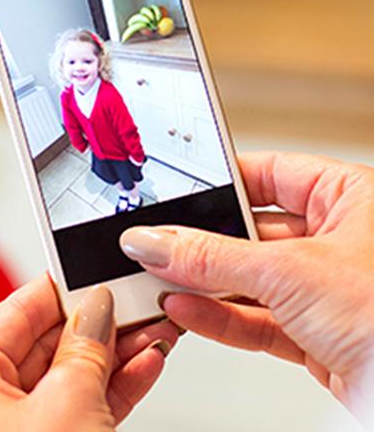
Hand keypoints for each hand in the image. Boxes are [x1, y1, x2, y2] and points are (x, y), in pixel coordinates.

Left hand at [0, 274, 179, 430]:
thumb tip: (98, 309)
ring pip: (68, 375)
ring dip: (116, 353)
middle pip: (44, 343)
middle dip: (98, 322)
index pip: (12, 314)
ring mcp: (10, 429)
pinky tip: (147, 362)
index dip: (59, 289)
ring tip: (154, 327)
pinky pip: (79, 405)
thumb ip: (84, 350)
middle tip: (136, 299)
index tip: (94, 270)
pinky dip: (115, 386)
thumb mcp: (66, 407)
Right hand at [119, 152, 373, 414]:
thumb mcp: (290, 272)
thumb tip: (156, 242)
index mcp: (354, 199)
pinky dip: (218, 316)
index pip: (273, 173)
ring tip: (161, 280)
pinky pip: (256, 319)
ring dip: (204, 284)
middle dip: (204, 244)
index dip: (223, 182)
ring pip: (251, 279)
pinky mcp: (317, 336)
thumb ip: (210, 256)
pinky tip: (186, 309)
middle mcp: (344, 241)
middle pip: (253, 232)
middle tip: (159, 245)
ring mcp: (329, 291)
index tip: (178, 192)